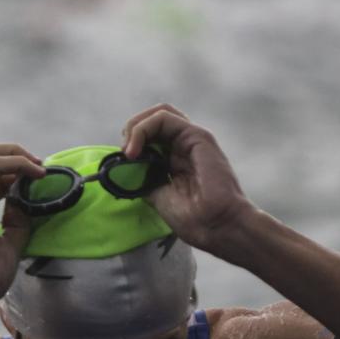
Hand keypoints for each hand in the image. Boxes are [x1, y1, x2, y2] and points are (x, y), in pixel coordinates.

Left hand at [120, 105, 256, 252]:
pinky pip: (163, 117)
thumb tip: (125, 171)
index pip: (152, 135)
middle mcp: (186, 145)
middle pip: (155, 119)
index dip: (133, 142)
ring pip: (159, 112)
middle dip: (133, 130)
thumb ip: (144, 179)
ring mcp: (192, 138)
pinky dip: (143, 128)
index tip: (123, 164)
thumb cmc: (194, 219)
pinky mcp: (197, 135)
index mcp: (178, 159)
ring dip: (136, 127)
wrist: (217, 226)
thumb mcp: (158, 196)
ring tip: (129, 149)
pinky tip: (135, 149)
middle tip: (124, 153)